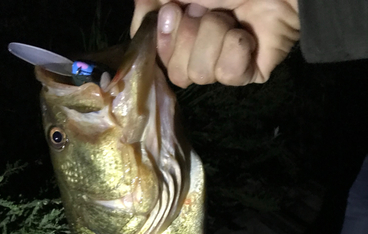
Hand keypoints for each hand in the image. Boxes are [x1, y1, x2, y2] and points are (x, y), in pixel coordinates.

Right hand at [131, 0, 299, 87]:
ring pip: (201, 74)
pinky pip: (228, 74)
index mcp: (180, 33)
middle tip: (206, 12)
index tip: (173, 12)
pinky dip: (236, 47)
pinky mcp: (246, 75)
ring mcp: (222, 66)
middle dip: (190, 37)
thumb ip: (149, 2)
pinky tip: (245, 33)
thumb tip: (138, 30)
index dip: (163, 41)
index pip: (158, 60)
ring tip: (229, 19)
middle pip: (177, 73)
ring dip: (214, 36)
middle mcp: (198, 53)